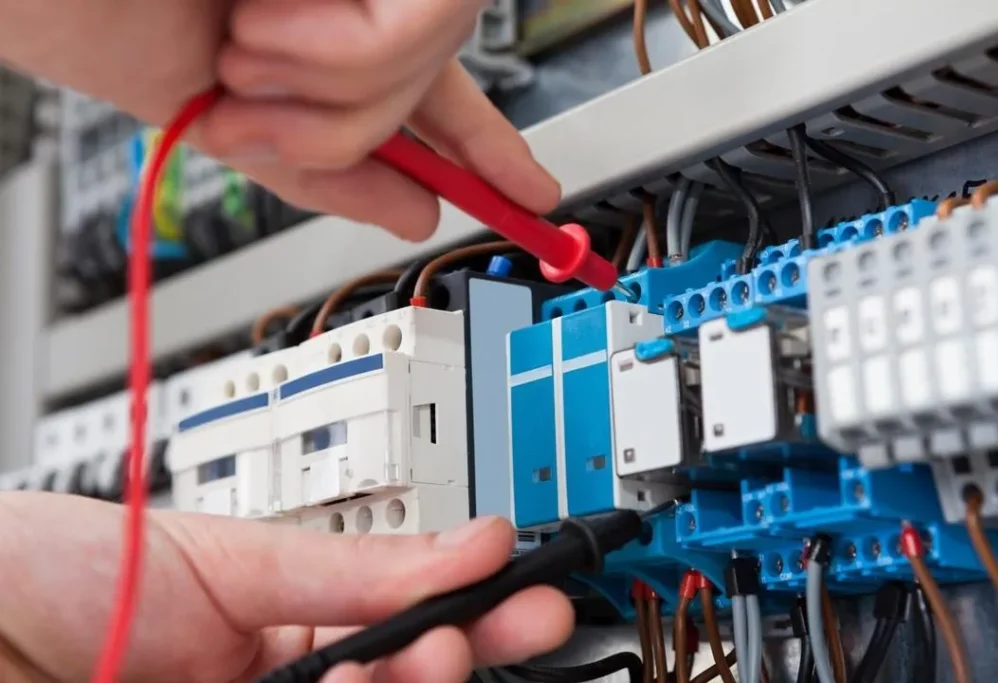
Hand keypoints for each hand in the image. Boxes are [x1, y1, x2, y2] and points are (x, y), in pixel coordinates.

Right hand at [0, 0, 558, 239]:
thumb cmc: (95, 11)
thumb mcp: (224, 124)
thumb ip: (326, 174)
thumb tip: (417, 215)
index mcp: (320, 36)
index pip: (435, 97)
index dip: (488, 151)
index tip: (533, 195)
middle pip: (433, 86)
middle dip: (353, 128)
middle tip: (261, 102)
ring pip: (430, 60)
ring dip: (331, 88)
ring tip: (242, 41)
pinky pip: (415, 26)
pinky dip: (338, 50)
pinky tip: (260, 13)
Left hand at [0, 493, 573, 682]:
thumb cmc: (68, 571)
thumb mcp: (231, 557)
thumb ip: (357, 566)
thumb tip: (471, 541)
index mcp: (280, 627)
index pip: (399, 626)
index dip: (471, 611)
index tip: (525, 591)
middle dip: (458, 655)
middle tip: (509, 620)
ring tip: (431, 648)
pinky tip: (367, 678)